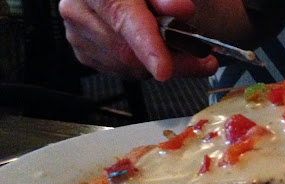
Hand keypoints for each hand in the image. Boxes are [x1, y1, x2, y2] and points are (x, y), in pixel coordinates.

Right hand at [58, 0, 218, 80]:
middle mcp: (77, 7)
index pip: (123, 17)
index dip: (147, 44)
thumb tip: (180, 9)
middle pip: (128, 51)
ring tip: (182, 50)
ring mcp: (78, 33)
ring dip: (163, 64)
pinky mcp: (85, 53)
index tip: (164, 69)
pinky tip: (156, 50)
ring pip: (129, 67)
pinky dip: (147, 66)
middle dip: (172, 61)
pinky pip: (124, 72)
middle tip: (204, 61)